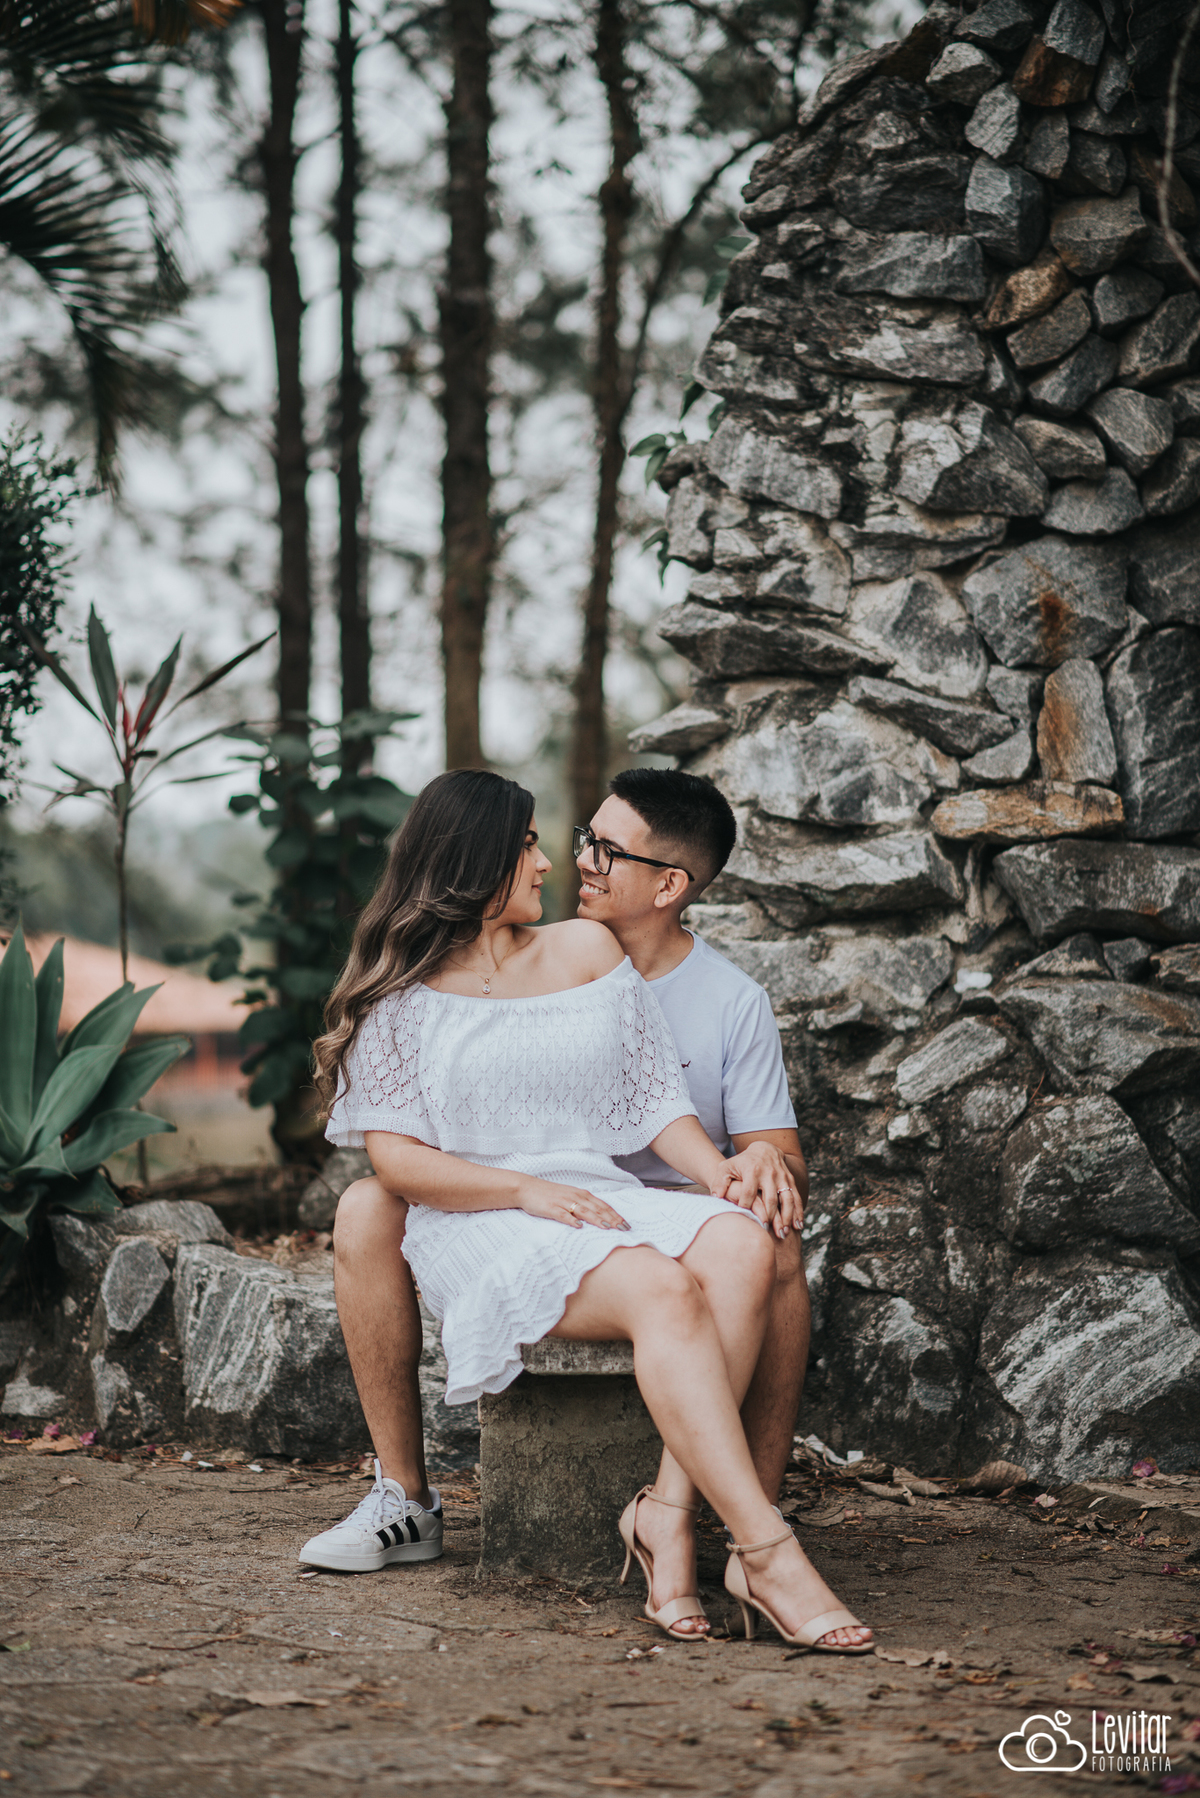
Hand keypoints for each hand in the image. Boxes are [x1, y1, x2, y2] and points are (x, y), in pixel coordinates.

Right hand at [515, 1178, 629, 1230]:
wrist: (527, 1188)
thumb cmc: (549, 1194)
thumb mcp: (570, 1197)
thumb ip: (584, 1206)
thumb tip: (600, 1217)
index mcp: (581, 1194)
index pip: (602, 1205)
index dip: (615, 1214)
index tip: (626, 1224)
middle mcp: (575, 1196)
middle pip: (597, 1208)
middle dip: (612, 1218)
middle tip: (623, 1228)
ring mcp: (563, 1202)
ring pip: (583, 1211)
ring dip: (596, 1219)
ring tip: (607, 1227)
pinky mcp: (551, 1208)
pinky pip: (563, 1214)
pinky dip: (571, 1220)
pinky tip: (579, 1227)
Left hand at [714, 1144, 803, 1239]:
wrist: (764, 1149)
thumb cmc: (741, 1162)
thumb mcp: (727, 1168)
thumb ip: (719, 1182)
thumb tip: (716, 1198)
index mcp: (752, 1170)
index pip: (749, 1192)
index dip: (746, 1206)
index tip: (745, 1220)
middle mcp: (769, 1174)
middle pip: (770, 1198)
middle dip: (769, 1216)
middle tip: (765, 1231)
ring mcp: (781, 1177)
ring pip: (787, 1199)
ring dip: (787, 1217)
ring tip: (783, 1233)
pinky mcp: (790, 1180)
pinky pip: (796, 1197)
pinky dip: (798, 1211)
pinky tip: (798, 1225)